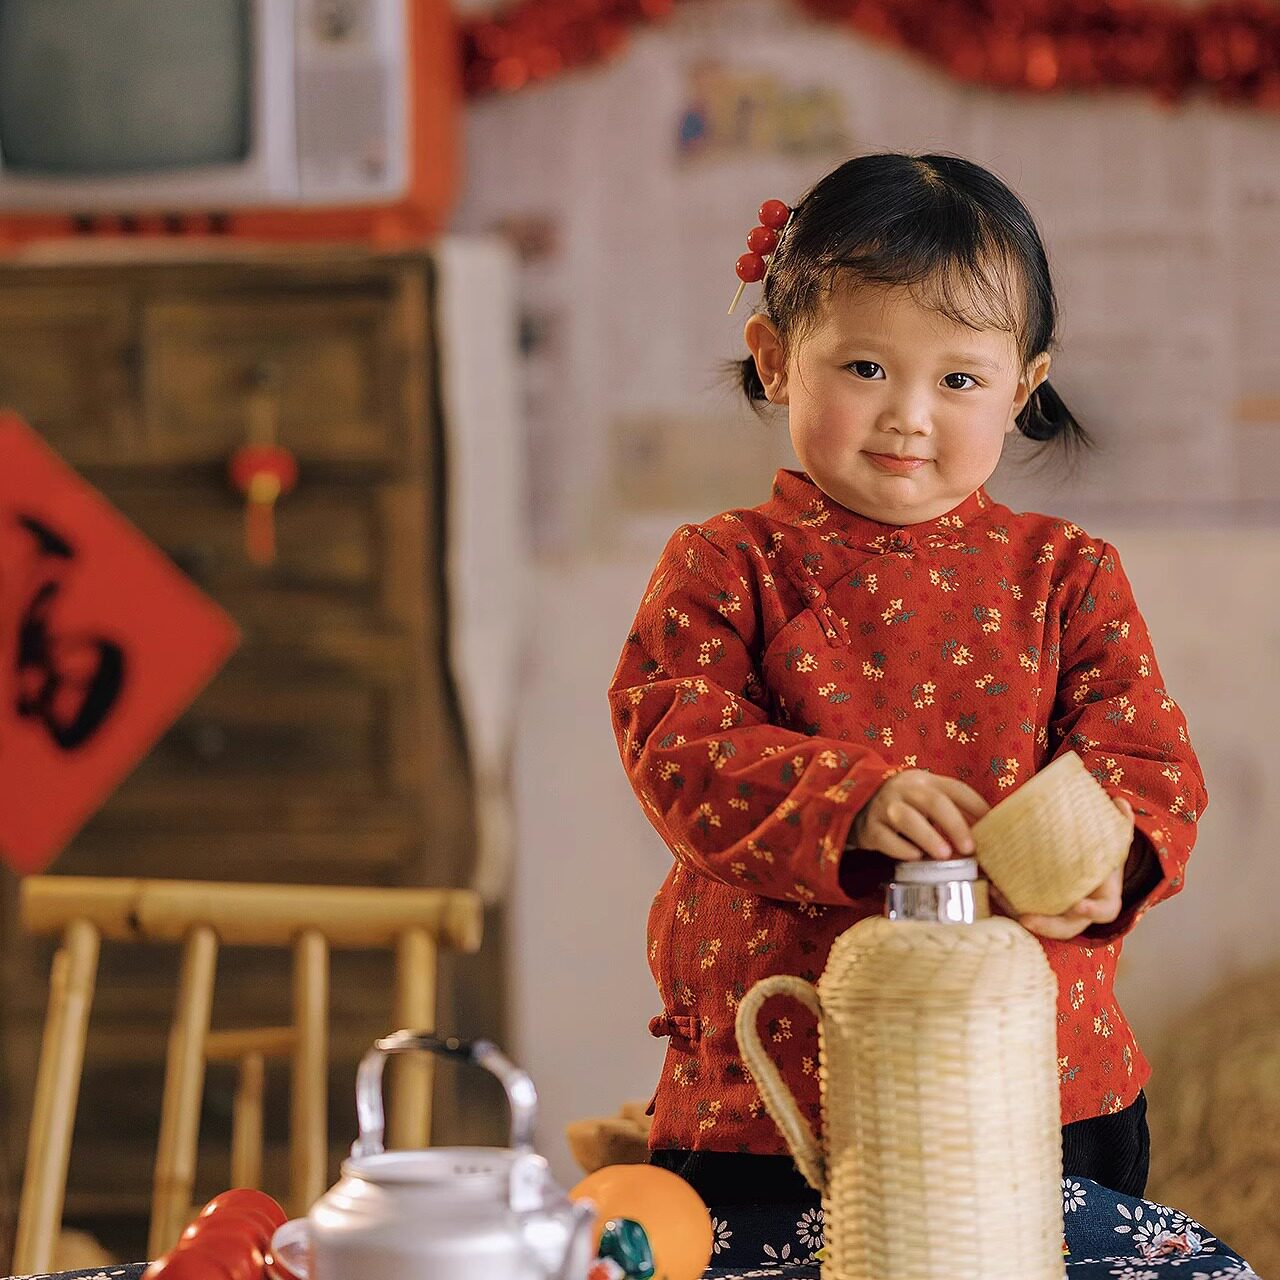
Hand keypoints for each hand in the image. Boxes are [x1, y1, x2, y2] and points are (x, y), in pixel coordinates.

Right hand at [851, 770, 989, 862]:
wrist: (859, 805)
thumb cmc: (907, 806)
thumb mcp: (927, 799)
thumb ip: (954, 811)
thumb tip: (989, 835)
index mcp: (926, 781)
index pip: (956, 789)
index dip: (976, 807)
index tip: (992, 828)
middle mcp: (905, 789)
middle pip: (933, 801)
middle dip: (954, 825)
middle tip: (969, 848)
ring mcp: (884, 807)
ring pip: (907, 818)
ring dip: (928, 836)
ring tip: (944, 855)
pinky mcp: (869, 827)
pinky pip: (885, 838)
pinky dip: (901, 849)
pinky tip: (915, 857)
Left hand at [1005, 796, 1135, 939]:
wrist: (1086, 858)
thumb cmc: (1101, 851)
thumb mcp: (1113, 836)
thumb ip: (1119, 821)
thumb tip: (1120, 802)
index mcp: (1104, 897)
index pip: (1105, 912)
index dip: (1093, 911)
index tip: (1078, 905)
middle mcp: (1081, 910)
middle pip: (1067, 928)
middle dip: (1048, 926)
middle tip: (1027, 918)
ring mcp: (1059, 910)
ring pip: (1040, 922)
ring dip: (1017, 912)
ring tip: (998, 894)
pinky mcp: (1038, 905)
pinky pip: (1023, 909)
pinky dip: (1007, 901)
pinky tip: (992, 885)